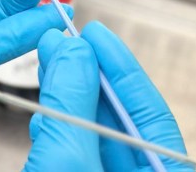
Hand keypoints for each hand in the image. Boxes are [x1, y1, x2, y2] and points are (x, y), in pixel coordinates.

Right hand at [25, 23, 190, 171]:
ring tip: (48, 62)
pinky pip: (72, 147)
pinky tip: (42, 109)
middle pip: (119, 119)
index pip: (153, 114)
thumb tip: (74, 52)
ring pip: (92, 131)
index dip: (123, 68)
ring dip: (67, 95)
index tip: (96, 35)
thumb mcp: (67, 160)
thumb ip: (73, 105)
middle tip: (65, 42)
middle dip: (88, 76)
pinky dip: (56, 124)